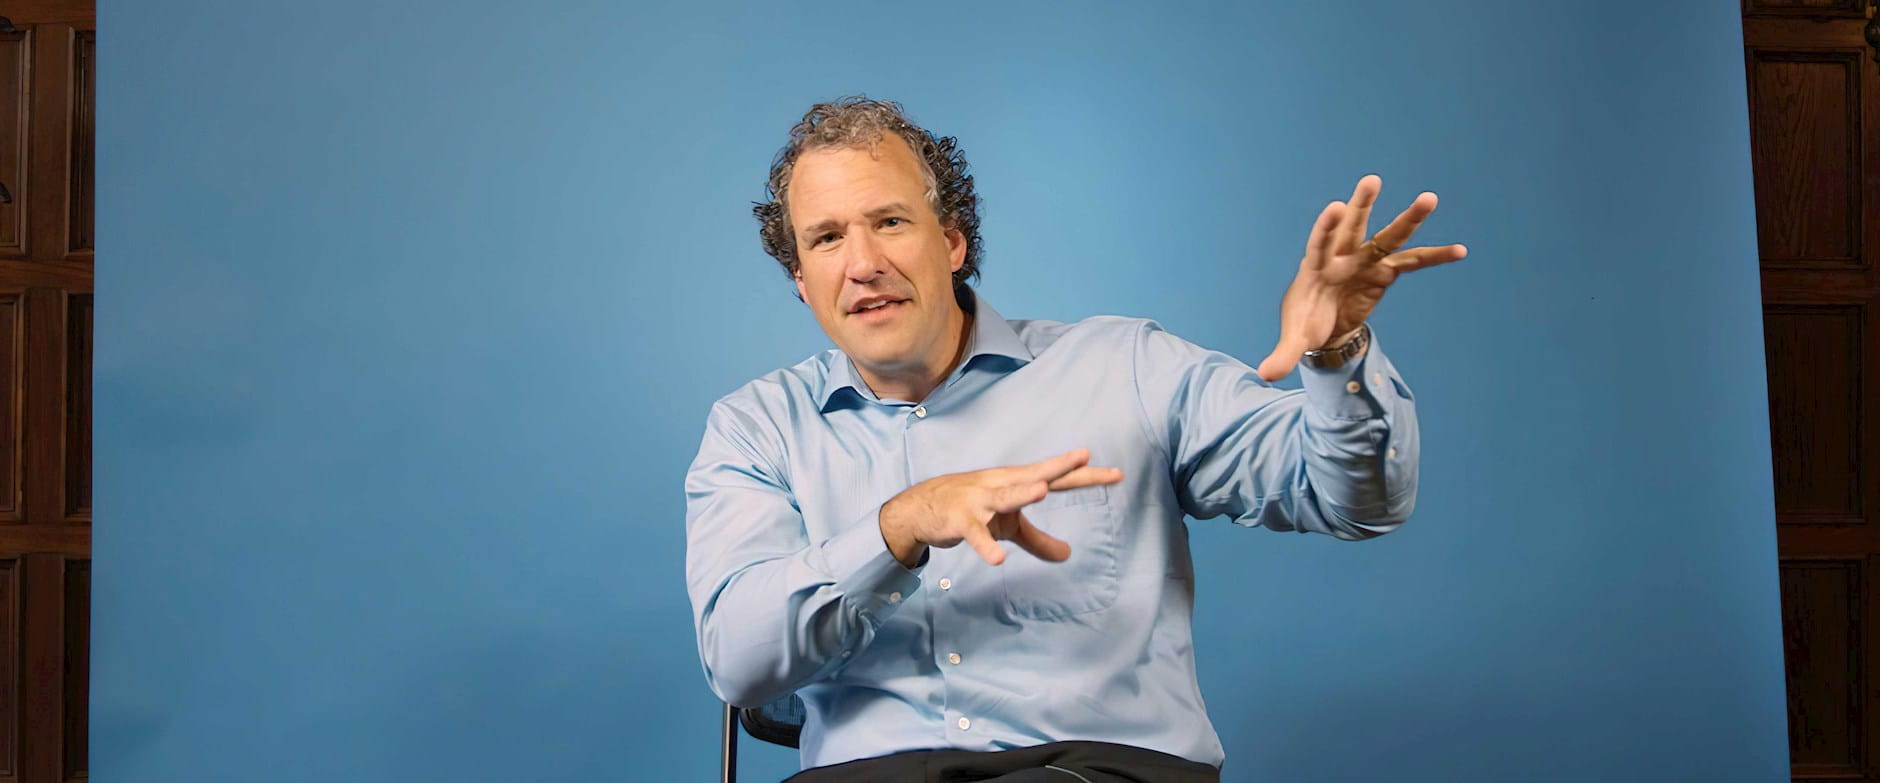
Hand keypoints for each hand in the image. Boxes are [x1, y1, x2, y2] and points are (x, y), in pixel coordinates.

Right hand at [878, 448, 1123, 567]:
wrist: (920, 508)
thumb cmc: (971, 509)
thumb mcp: (1008, 526)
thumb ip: (1038, 540)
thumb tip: (1068, 555)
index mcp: (1016, 483)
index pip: (1057, 478)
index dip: (1085, 476)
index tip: (1116, 474)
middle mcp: (1001, 484)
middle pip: (1034, 476)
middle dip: (1059, 467)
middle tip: (1084, 458)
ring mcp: (980, 500)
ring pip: (1003, 496)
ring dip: (1021, 492)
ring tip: (1041, 491)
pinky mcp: (960, 519)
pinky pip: (975, 534)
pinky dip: (985, 546)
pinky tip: (997, 559)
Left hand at [1256, 174, 1467, 381]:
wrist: (1323, 326)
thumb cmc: (1305, 324)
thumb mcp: (1294, 340)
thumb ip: (1283, 355)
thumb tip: (1265, 376)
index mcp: (1315, 267)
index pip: (1319, 242)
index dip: (1327, 226)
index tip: (1336, 207)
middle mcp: (1342, 257)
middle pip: (1351, 227)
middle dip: (1361, 205)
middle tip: (1370, 180)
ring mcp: (1365, 261)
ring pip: (1388, 237)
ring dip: (1408, 219)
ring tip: (1430, 198)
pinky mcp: (1384, 272)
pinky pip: (1413, 262)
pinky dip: (1434, 257)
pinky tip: (1460, 251)